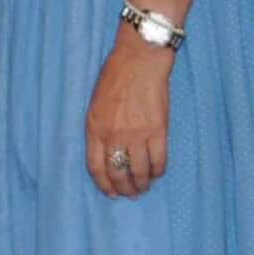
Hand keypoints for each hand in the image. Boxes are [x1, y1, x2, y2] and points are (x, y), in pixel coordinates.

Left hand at [85, 30, 173, 197]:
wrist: (139, 60)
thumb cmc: (115, 77)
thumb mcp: (95, 104)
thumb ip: (98, 129)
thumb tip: (105, 153)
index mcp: (94, 128)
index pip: (95, 167)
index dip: (103, 184)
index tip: (110, 192)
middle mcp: (113, 135)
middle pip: (117, 173)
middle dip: (123, 188)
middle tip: (129, 193)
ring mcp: (136, 134)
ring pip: (139, 172)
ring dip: (142, 184)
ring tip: (143, 187)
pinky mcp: (157, 131)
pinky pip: (159, 161)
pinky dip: (158, 171)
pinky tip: (157, 172)